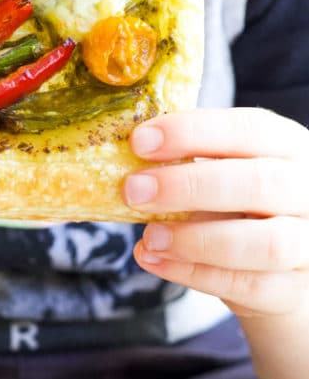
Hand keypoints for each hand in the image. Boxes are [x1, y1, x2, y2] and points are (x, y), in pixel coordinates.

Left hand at [124, 108, 308, 318]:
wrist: (277, 257)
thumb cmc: (237, 196)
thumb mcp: (224, 165)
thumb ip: (188, 158)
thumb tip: (128, 157)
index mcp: (287, 145)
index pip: (248, 128)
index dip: (191, 132)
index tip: (139, 141)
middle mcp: (308, 190)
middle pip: (258, 184)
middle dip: (187, 186)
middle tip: (134, 190)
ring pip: (264, 243)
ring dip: (194, 239)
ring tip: (147, 236)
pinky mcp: (297, 290)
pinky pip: (251, 286)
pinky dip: (194, 274)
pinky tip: (154, 260)